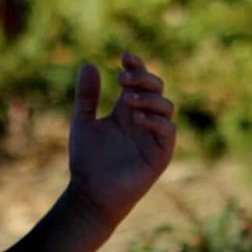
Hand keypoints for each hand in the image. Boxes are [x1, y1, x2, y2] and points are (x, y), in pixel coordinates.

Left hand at [65, 51, 176, 225]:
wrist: (91, 193)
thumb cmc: (87, 161)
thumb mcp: (83, 122)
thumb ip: (87, 96)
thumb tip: (90, 63)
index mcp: (127, 110)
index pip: (140, 80)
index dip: (136, 66)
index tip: (123, 57)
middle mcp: (144, 119)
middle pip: (156, 88)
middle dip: (143, 79)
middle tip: (122, 81)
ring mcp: (154, 136)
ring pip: (166, 106)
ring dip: (149, 98)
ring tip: (126, 100)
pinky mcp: (160, 154)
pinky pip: (168, 130)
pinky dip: (155, 120)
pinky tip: (135, 118)